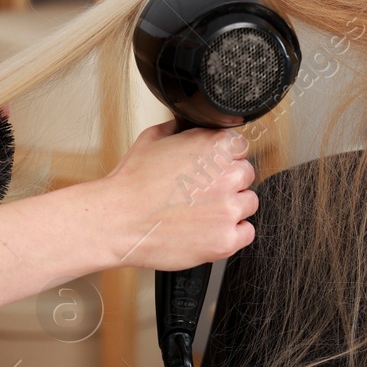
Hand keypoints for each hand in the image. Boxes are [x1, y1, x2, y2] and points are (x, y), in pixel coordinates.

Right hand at [79, 120, 257, 270]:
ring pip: (248, 204)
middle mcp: (228, 176)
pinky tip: (209, 229)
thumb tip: (187, 126)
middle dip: (228, 182)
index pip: (240, 147)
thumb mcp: (153, 139)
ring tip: (203, 212)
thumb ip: (180, 130)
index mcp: (215, 147)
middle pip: (246, 176)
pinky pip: (246, 233)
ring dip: (231, 207)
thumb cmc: (131, 184)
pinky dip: (232, 233)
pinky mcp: (225, 240)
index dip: (224, 158)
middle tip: (203, 192)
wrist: (118, 221)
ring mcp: (229, 210)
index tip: (212, 169)